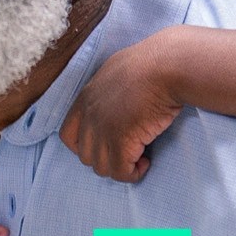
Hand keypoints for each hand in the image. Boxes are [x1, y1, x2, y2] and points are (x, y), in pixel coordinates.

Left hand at [61, 32, 183, 181]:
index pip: (67, 135)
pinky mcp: (121, 142)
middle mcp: (89, 116)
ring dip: (120, 167)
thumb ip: (109, 89)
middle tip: (128, 151)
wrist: (167, 66)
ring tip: (140, 156)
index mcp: (86, 98)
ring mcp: (103, 131)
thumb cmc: (153, 63)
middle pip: (85, 155)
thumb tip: (117, 101)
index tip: (106, 145)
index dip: (85, 146)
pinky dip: (133, 173)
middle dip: (106, 158)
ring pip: (102, 167)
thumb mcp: (118, 70)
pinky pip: (121, 172)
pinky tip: (146, 162)